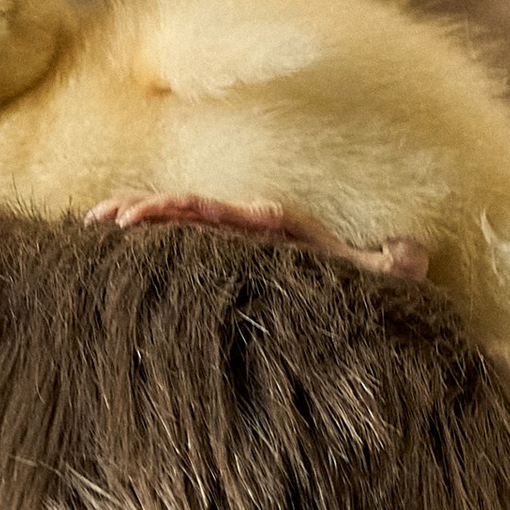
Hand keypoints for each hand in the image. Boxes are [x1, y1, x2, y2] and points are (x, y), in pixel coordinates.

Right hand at [84, 193, 429, 275]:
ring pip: (182, 226)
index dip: (182, 210)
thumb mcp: (387, 280)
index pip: (224, 212)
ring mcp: (242, 245)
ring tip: (95, 225)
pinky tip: (117, 252)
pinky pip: (187, 248)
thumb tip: (414, 252)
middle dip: (146, 210)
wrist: (378, 299)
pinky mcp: (233, 263)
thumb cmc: (378, 293)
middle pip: (191, 210)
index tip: (143, 216)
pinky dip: (154, 244)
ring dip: (140, 220)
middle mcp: (255, 231)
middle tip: (100, 220)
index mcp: (277, 229)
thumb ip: (396, 265)